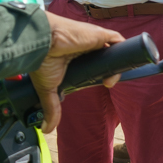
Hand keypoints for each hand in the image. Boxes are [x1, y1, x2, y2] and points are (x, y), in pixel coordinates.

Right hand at [30, 13, 124, 133]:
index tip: (99, 85)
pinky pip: (118, 42)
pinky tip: (114, 70)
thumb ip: (51, 108)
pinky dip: (122, 53)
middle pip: (104, 57)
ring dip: (115, 66)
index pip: (91, 63)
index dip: (97, 75)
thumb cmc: (41, 60)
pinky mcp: (99, 34)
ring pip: (113, 51)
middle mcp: (83, 46)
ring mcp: (92, 39)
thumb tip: (45, 128)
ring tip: (109, 81)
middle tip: (105, 84)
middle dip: (108, 71)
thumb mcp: (47, 88)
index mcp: (72, 56)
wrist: (40, 42)